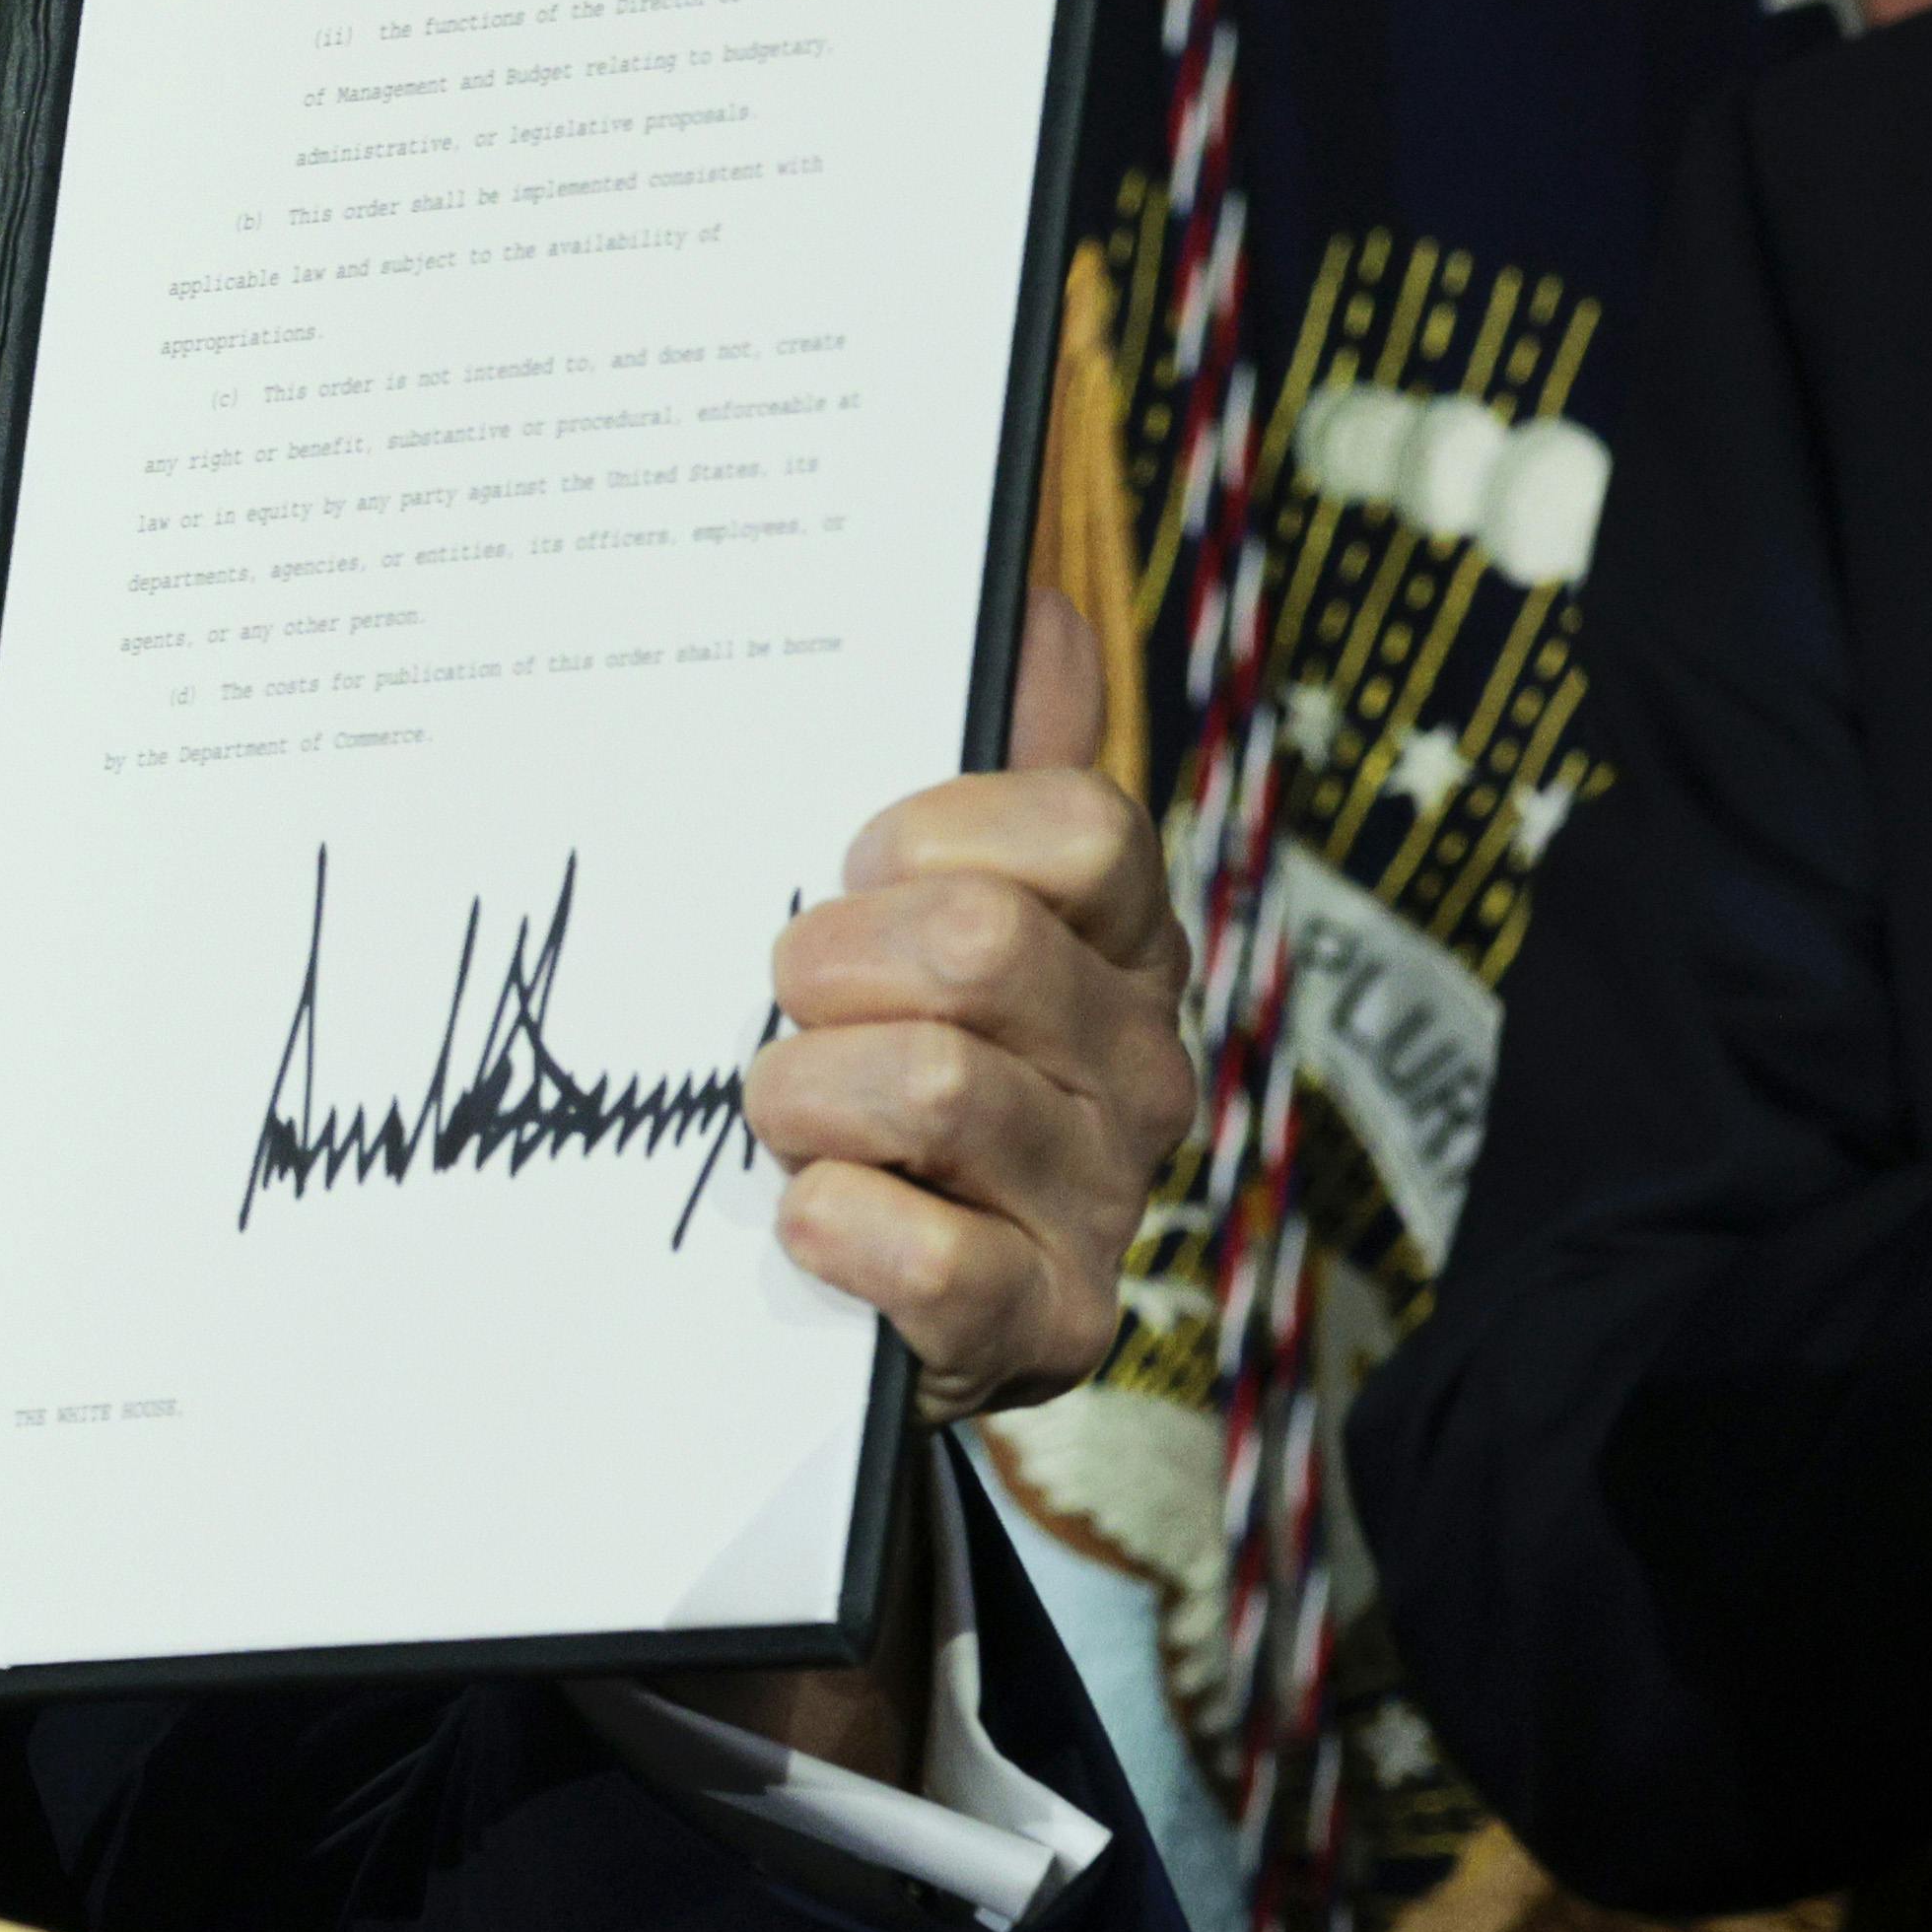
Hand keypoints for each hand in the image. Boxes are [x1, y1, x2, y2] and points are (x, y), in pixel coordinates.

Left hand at [678, 591, 1192, 1786]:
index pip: (1076, 824)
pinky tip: (809, 1222)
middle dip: (828, 967)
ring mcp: (1104, 1201)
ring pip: (929, 1082)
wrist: (873, 1301)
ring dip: (802, 1096)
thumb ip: (990, 764)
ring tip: (790, 1121)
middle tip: (789, 1010)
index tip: (855, 873)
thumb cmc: (887, 1070)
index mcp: (1122, 944)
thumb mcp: (927, 910)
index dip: (928, 834)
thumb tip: (1035, 602)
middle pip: (978, 944)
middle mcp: (1142, 1066)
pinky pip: (921, 1251)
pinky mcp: (1042, 1328)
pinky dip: (831, 1227)